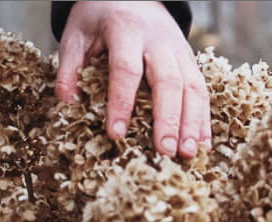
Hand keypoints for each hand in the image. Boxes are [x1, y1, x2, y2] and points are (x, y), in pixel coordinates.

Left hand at [55, 0, 209, 161]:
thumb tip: (68, 103)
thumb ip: (70, 67)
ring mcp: (179, 49)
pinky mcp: (190, 59)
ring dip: (192, 122)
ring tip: (188, 154)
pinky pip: (201, 90)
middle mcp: (158, 40)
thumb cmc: (100, 17)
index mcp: (126, 30)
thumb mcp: (77, 35)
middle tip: (164, 151)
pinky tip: (202, 144)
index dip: (121, 103)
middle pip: (168, 81)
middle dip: (168, 118)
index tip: (116, 134)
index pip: (126, 70)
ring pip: (192, 86)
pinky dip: (203, 118)